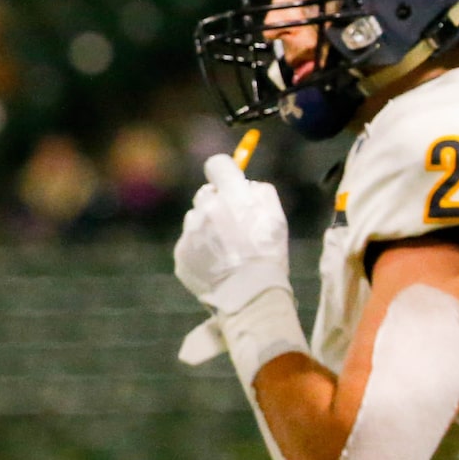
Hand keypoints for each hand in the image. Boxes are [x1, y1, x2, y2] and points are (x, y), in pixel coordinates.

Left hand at [174, 153, 291, 316]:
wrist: (250, 295)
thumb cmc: (267, 256)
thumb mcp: (276, 218)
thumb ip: (260, 192)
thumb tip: (245, 183)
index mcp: (232, 196)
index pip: (218, 164)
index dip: (224, 172)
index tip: (227, 182)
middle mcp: (207, 208)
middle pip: (206, 193)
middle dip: (217, 204)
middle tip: (232, 225)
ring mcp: (191, 230)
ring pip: (195, 218)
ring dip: (207, 227)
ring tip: (227, 250)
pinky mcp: (181, 251)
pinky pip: (189, 242)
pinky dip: (200, 250)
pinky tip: (216, 264)